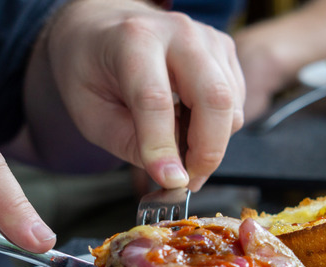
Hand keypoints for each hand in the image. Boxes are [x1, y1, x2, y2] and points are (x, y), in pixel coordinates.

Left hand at [43, 0, 244, 190]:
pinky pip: (236, 102)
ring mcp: (208, 39)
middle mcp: (178, 33)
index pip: (155, 99)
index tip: (169, 182)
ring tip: (180, 151)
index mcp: (134, 40)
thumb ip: (127, 143)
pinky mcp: (225, 50)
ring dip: (212, 143)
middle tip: (188, 179)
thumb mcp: (89, 110)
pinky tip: (190, 125)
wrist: (103, 25)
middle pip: (214, 98)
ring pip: (231, 106)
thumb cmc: (90, 65)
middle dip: (207, 151)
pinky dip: (219, 127)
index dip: (163, 147)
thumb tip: (169, 173)